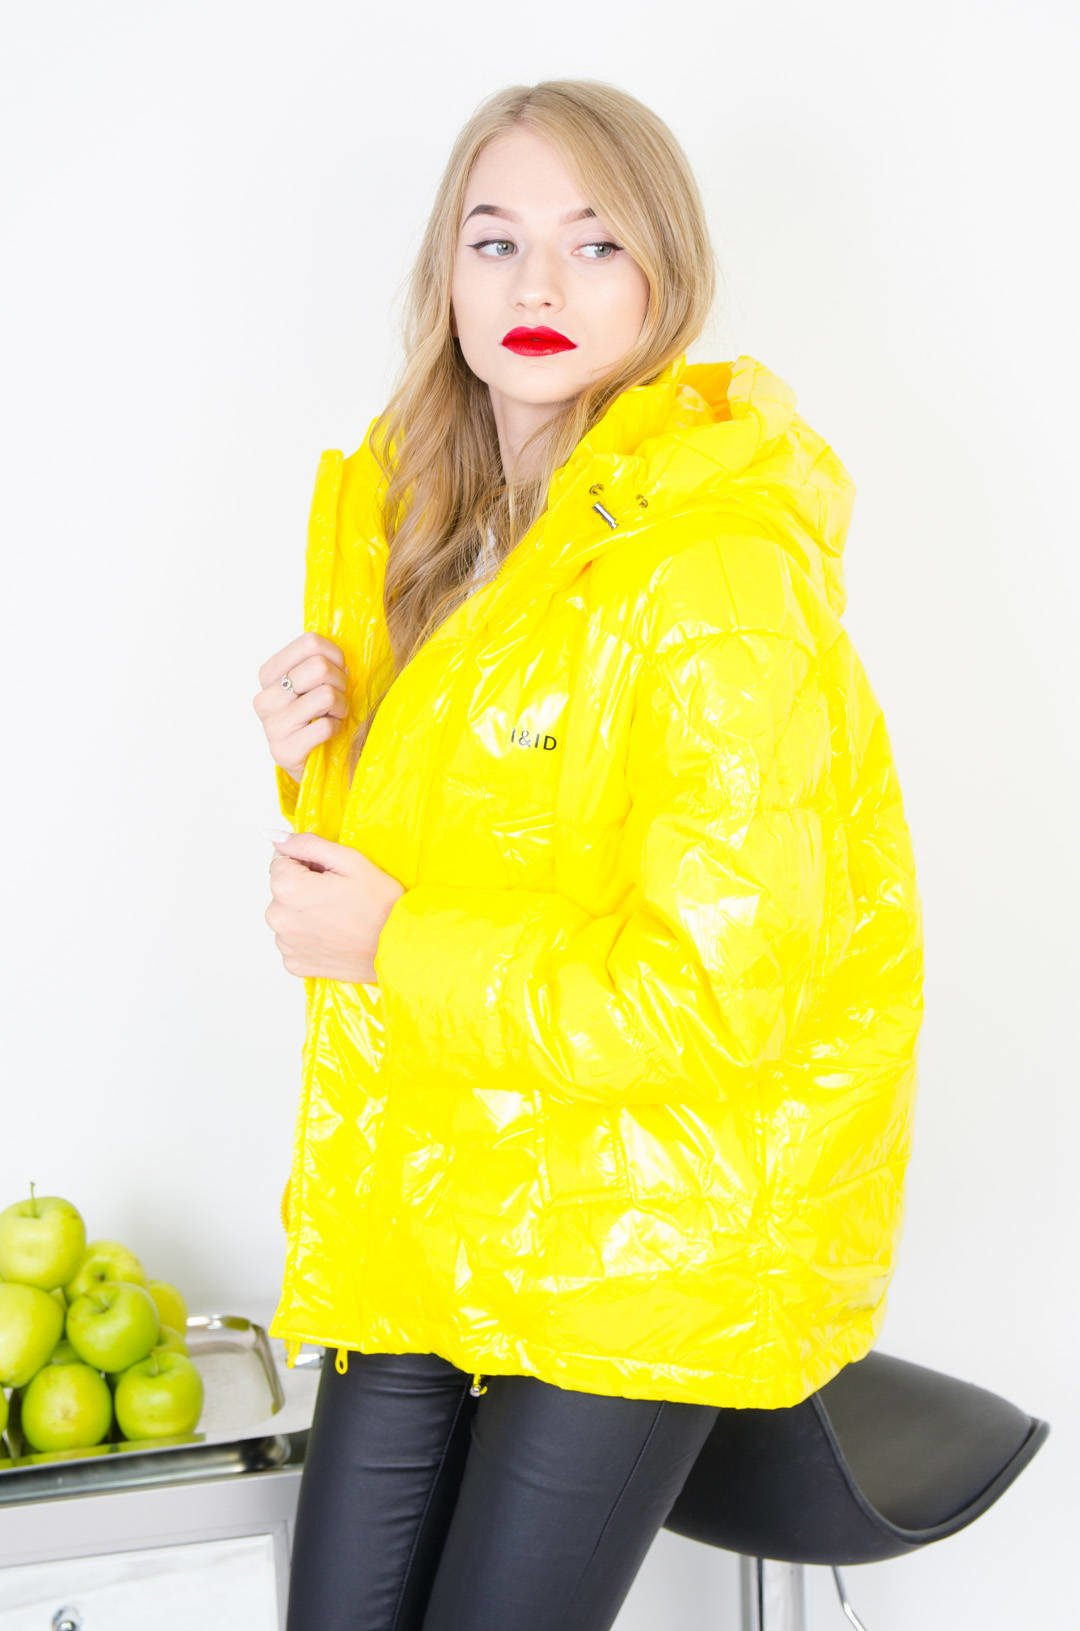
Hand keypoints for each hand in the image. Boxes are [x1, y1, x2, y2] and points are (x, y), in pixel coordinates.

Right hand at [252, 633, 349, 784]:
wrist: (320, 764)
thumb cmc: (322, 716)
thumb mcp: (318, 683)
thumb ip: (322, 661)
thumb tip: (340, 654)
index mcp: (269, 674)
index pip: (310, 642)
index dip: (336, 655)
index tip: (340, 670)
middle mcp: (264, 698)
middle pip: (319, 666)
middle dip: (341, 682)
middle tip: (338, 698)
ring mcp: (271, 726)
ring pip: (324, 695)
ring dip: (341, 707)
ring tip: (334, 716)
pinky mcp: (283, 751)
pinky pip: (325, 727)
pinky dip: (337, 729)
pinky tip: (330, 735)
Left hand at [266, 831, 403, 983]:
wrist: (399, 948)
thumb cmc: (380, 904)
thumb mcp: (349, 860)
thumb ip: (307, 844)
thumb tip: (273, 836)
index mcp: (287, 887)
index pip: (280, 861)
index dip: (307, 864)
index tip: (331, 876)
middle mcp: (278, 918)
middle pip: (281, 890)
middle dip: (303, 888)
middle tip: (339, 897)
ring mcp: (285, 944)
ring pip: (287, 915)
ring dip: (304, 913)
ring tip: (338, 918)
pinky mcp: (294, 963)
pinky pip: (293, 941)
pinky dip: (308, 937)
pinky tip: (333, 936)